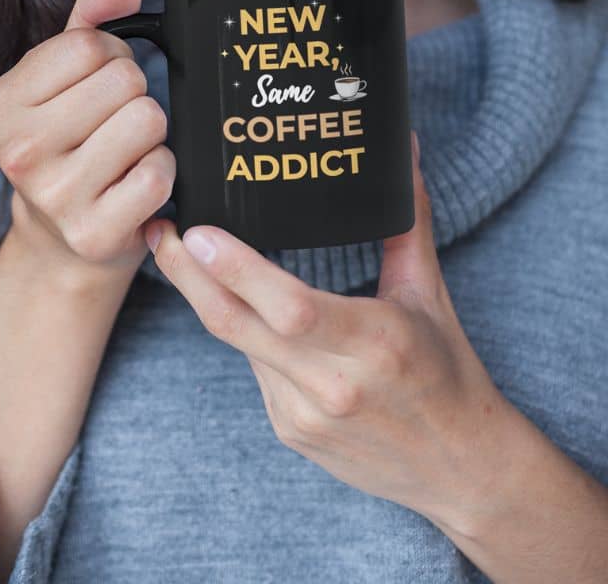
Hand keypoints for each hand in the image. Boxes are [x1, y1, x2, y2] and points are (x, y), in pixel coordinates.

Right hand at [0, 0, 175, 283]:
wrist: (60, 241)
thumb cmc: (67, 142)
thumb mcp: (61, 77)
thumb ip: (92, 18)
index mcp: (0, 104)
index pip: (90, 44)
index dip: (112, 56)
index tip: (98, 85)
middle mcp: (19, 151)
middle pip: (125, 80)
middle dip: (133, 94)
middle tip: (113, 123)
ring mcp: (56, 197)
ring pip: (148, 120)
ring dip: (150, 134)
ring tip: (124, 152)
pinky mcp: (95, 233)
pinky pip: (160, 172)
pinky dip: (161, 173)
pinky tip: (134, 184)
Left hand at [143, 132, 510, 528]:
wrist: (460, 470)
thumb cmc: (448, 372)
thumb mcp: (429, 294)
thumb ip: (407, 221)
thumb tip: (406, 147)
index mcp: (375, 342)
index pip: (291, 307)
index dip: (238, 271)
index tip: (197, 232)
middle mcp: (333, 384)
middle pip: (238, 326)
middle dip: (188, 276)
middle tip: (159, 230)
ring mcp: (304, 414)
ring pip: (238, 344)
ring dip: (207, 298)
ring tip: (179, 250)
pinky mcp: (289, 431)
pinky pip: (253, 368)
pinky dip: (243, 331)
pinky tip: (235, 301)